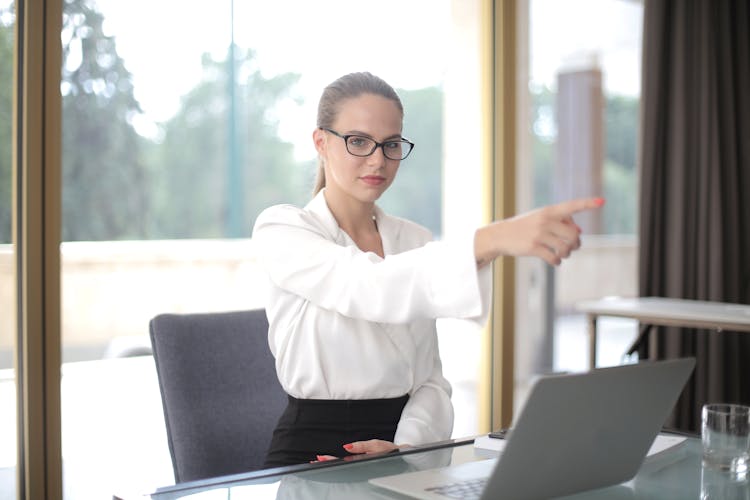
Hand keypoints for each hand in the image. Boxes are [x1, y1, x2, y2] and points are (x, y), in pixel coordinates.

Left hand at [309, 439, 406, 462]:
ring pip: (346, 464)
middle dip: (329, 463)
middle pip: (342, 464)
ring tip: (321, 460)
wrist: (405, 454)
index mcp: (362, 460)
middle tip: (316, 460)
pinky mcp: (366, 463)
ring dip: (333, 462)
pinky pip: (352, 463)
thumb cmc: (392, 451)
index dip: (330, 460)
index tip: (319, 459)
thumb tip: (348, 447)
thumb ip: (362, 446)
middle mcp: (361, 463)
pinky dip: (342, 462)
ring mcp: (363, 464)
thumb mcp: (377, 445)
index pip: (343, 461)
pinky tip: (337, 460)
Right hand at [475, 197, 604, 266]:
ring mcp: (539, 234)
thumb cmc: (525, 226)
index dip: (588, 204)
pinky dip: (557, 262)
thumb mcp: (541, 219)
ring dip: (566, 254)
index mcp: (549, 211)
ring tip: (562, 254)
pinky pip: (554, 257)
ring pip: (565, 248)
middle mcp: (545, 220)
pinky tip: (554, 261)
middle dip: (576, 244)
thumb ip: (561, 222)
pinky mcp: (533, 247)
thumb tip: (580, 231)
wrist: (500, 235)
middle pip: (573, 235)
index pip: (572, 206)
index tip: (602, 201)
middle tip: (572, 248)